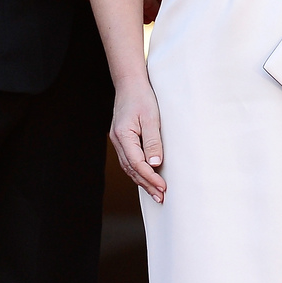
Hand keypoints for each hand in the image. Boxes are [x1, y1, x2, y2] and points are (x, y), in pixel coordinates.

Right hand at [110, 78, 166, 202]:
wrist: (130, 84)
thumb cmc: (142, 98)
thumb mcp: (151, 118)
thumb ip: (153, 141)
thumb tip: (156, 163)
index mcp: (123, 136)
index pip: (137, 164)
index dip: (151, 177)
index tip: (163, 187)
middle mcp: (118, 141)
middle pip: (132, 170)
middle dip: (147, 185)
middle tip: (161, 197)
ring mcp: (118, 141)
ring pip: (129, 167)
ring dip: (142, 181)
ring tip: (156, 193)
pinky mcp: (123, 139)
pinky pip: (129, 160)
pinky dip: (138, 171)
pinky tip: (147, 178)